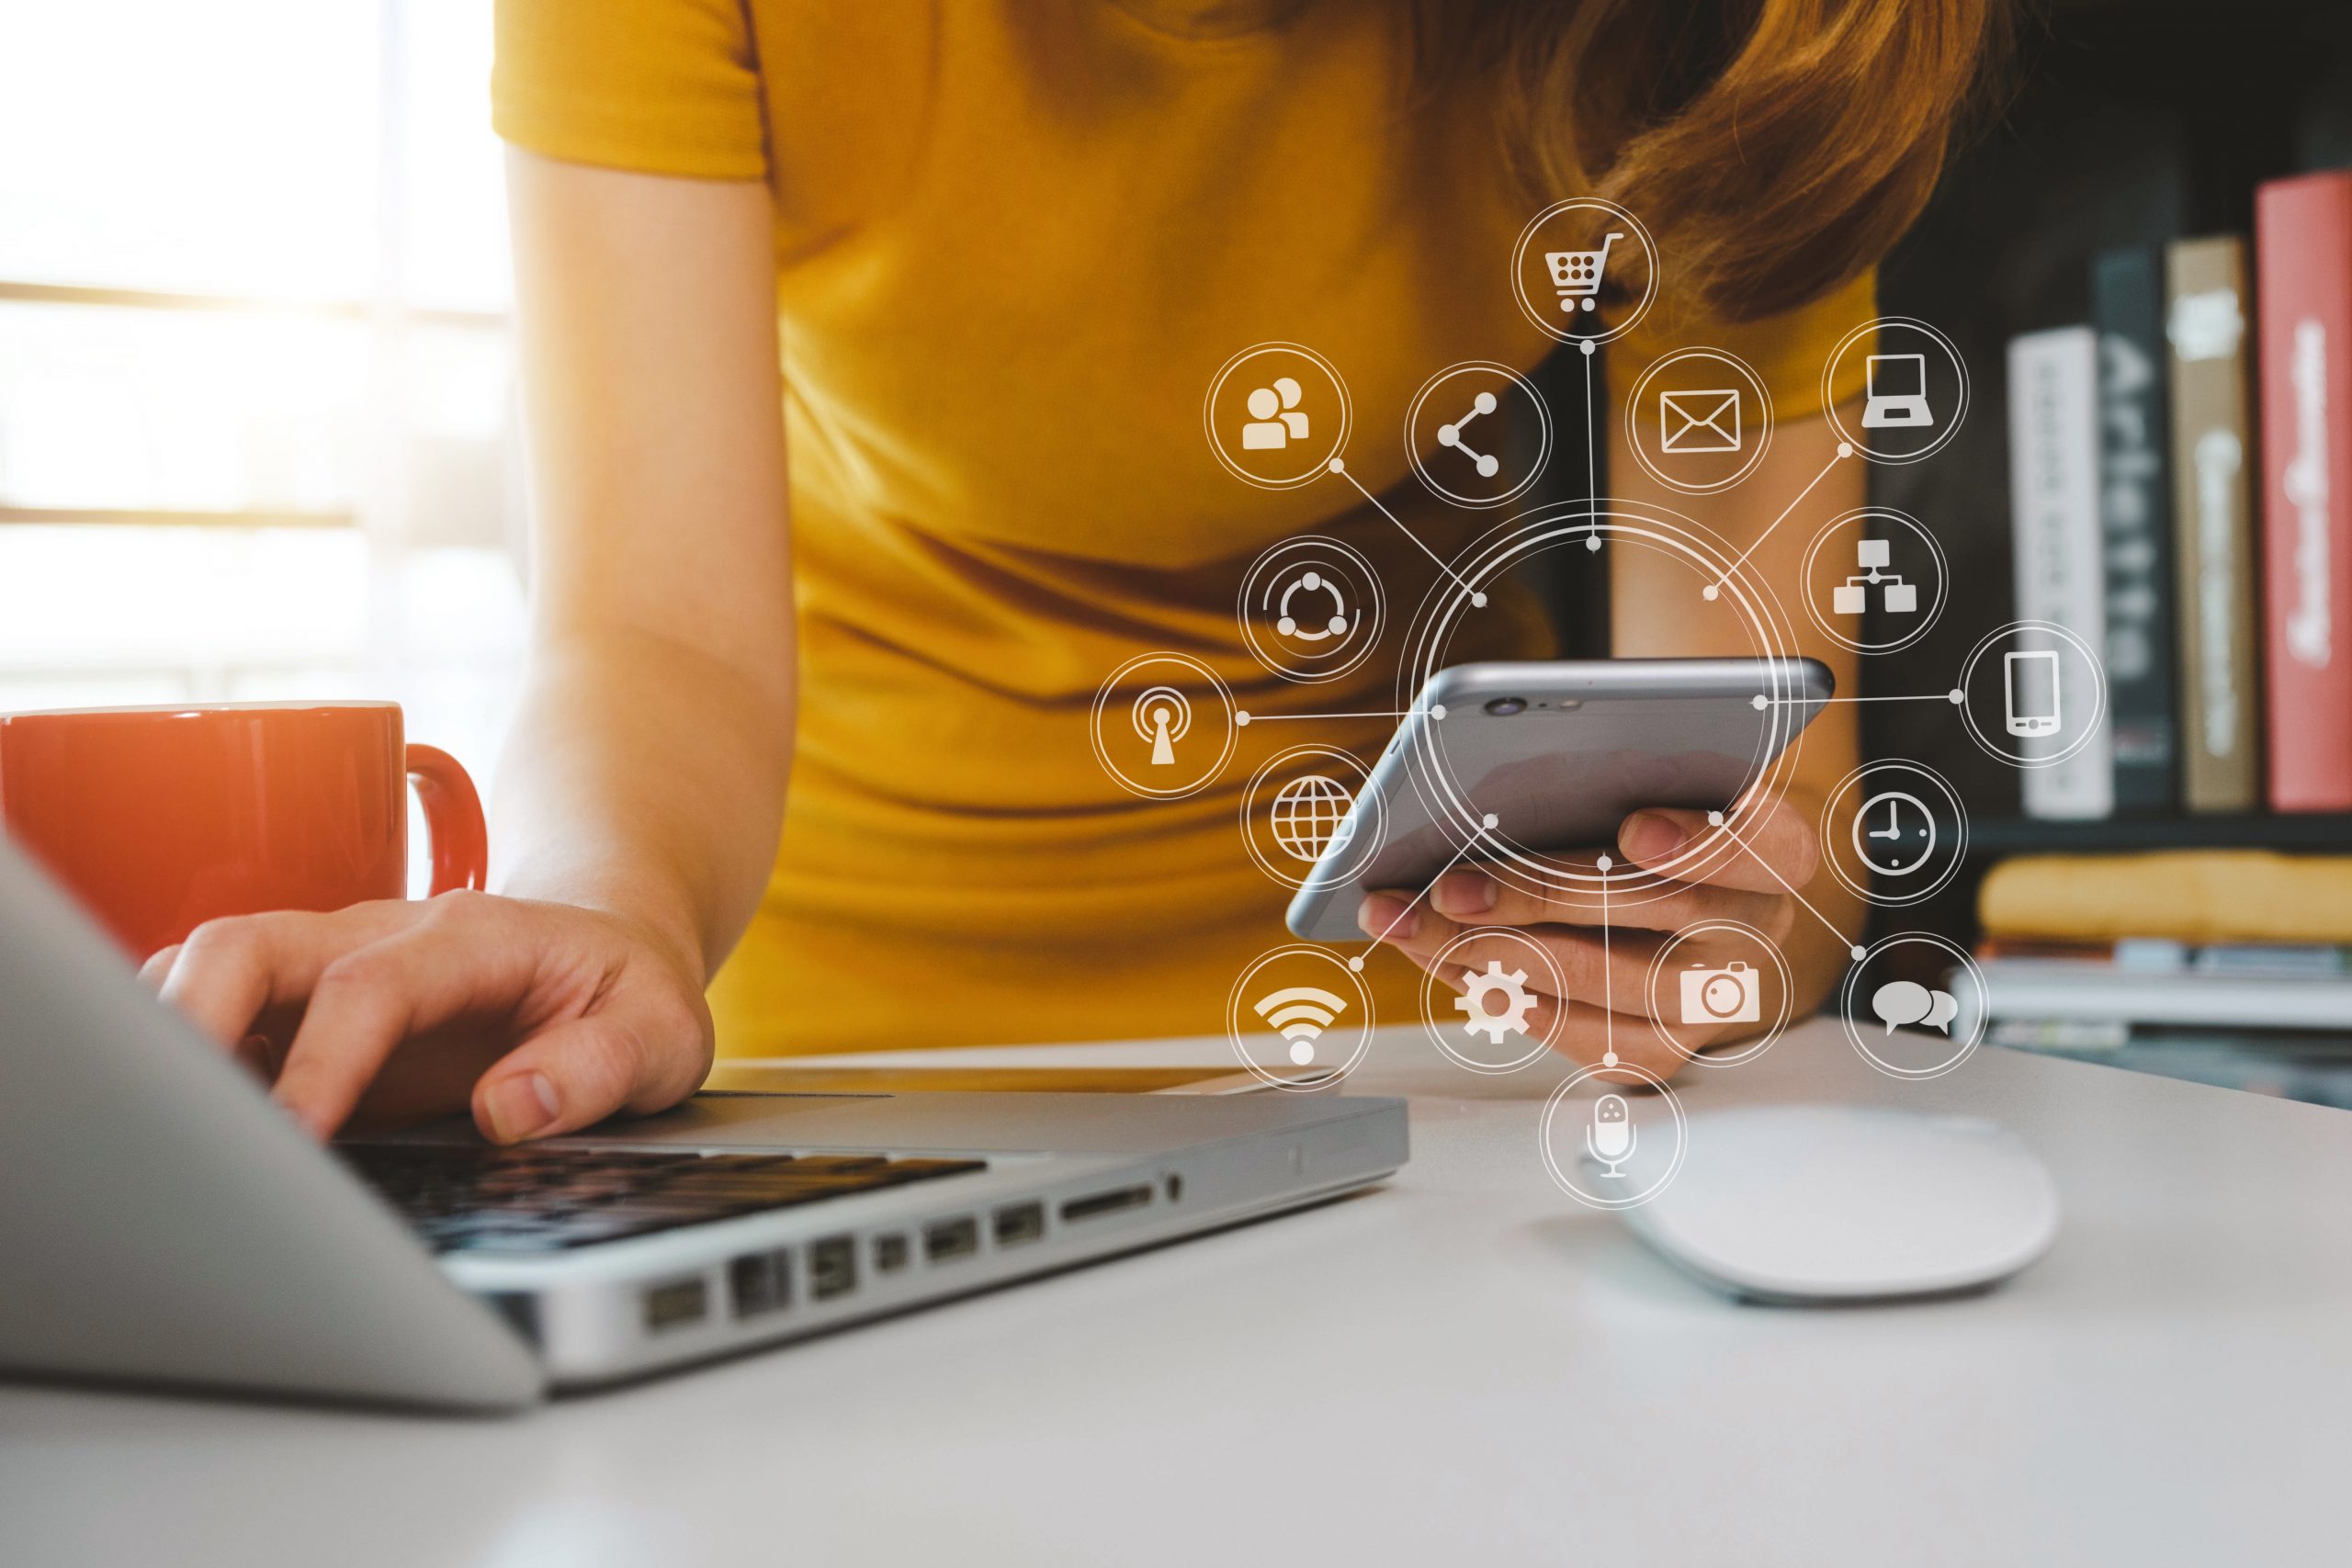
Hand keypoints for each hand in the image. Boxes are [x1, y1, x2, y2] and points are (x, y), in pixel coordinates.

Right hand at [141, 891, 712, 1142]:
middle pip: (247, 944)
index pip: (370, 986)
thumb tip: (511, 1110)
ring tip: (153, 1132)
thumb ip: (600, 1067)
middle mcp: (381, 938)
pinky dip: (176, 1059)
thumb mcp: (662, 1032)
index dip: (322, 1060)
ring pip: (208, 967)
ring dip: (165, 1034)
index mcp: (469, 940)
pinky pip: (214, 1011)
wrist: (609, 954)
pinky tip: (180, 1130)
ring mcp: (331, 968)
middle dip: (190, 1019)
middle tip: (171, 1123)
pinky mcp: (306, 1011)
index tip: (295, 1136)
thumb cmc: (627, 995)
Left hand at [1357, 794, 1840, 1077]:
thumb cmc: (1661, 812)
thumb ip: (1622, 765)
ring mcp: (1709, 1003)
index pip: (1764, 843)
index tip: (1636, 828)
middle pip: (1654, 916)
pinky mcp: (1658, 1050)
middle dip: (1538, 897)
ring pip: (1600, 984)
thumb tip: (1508, 773)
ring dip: (1489, 953)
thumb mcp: (1662, 773)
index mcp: (1781, 851)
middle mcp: (1757, 931)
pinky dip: (1499, 994)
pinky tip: (1441, 960)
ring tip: (1412, 923)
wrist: (1690, 896)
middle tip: (1451, 886)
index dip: (1702, 839)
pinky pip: (1575, 1035)